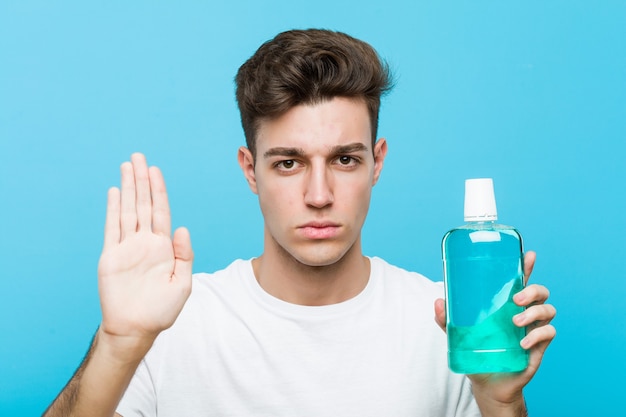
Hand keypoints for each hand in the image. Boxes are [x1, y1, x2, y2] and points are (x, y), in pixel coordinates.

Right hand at [97, 153, 192, 356]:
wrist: (136, 329)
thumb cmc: (162, 310)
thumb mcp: (182, 283)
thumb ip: (184, 255)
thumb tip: (182, 228)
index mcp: (164, 247)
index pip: (161, 212)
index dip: (158, 191)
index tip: (155, 170)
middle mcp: (145, 242)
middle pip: (143, 204)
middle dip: (141, 181)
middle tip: (139, 157)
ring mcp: (127, 248)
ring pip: (127, 210)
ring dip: (126, 188)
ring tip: (126, 166)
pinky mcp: (111, 256)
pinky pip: (111, 228)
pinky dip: (112, 209)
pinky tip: (113, 192)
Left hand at [434, 251, 556, 410]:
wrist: (488, 384)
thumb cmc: (476, 354)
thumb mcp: (458, 336)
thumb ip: (446, 320)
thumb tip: (438, 302)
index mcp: (506, 305)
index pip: (520, 281)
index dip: (527, 266)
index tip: (530, 255)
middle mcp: (523, 313)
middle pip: (540, 292)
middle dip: (533, 290)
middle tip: (516, 299)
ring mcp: (532, 329)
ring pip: (549, 309)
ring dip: (535, 312)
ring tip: (515, 323)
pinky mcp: (539, 346)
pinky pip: (549, 333)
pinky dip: (538, 335)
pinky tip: (523, 343)